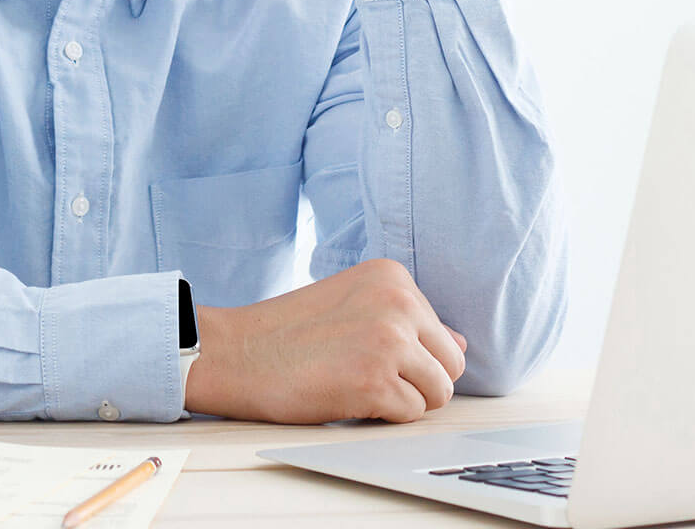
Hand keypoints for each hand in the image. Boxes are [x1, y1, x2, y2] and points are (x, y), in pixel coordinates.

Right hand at [184, 258, 469, 422]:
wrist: (232, 352)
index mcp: (393, 277)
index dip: (412, 358)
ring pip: (439, 393)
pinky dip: (384, 418)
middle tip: (367, 378)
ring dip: (403, 402)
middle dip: (418, 383)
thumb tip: (461, 344)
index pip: (442, 334)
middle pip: (451, 365)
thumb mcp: (350, 304)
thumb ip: (407, 321)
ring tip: (358, 387)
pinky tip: (347, 398)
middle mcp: (398, 302)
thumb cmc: (285, 333)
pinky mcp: (375, 380)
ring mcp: (389, 340)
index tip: (366, 354)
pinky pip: (411, 415)